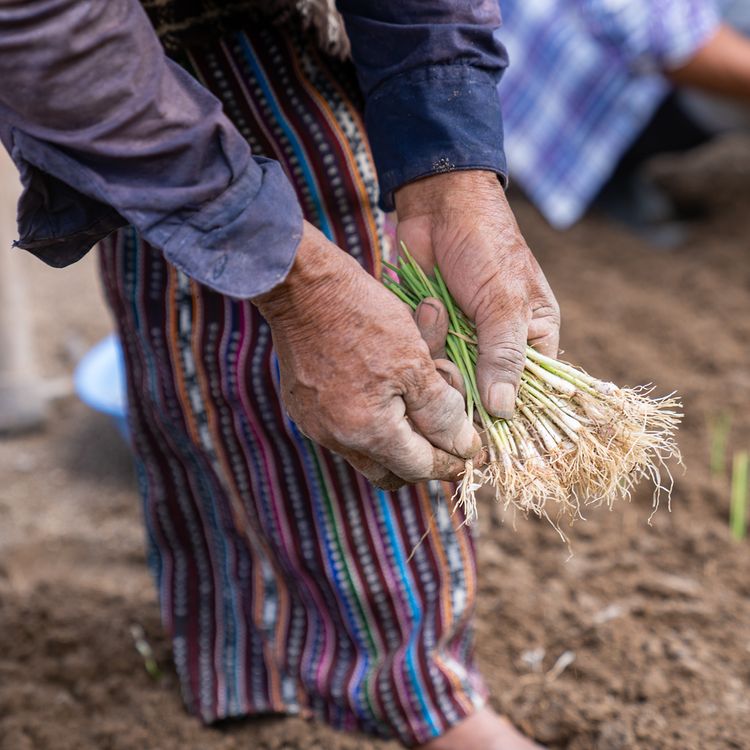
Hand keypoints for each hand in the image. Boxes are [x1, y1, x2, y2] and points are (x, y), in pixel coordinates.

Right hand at [253, 221, 480, 488]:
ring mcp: (315, 424)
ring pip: (367, 452)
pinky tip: (384, 392)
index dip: (452, 461)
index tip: (473, 452)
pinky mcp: (303, 406)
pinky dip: (370, 421)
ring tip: (416, 405)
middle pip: (391, 472)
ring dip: (396, 438)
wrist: (302, 285)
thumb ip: (441, 411)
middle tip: (444, 436)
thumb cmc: (365, 317)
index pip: (421, 467)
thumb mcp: (416, 362)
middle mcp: (337, 438)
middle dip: (421, 459)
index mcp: (369, 431)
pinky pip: (344, 430)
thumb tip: (464, 447)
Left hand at [395, 171, 559, 418]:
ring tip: (441, 318)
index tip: (488, 427)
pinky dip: (422, 341)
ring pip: (451, 380)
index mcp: (534, 340)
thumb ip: (504, 356)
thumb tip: (503, 412)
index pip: (530, 394)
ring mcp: (463, 341)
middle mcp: (498, 347)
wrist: (440, 206)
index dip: (510, 414)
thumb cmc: (487, 246)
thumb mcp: (504, 302)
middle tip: (456, 358)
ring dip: (441, 356)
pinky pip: (425, 359)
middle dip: (466, 385)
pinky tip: (427, 308)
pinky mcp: (432, 334)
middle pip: (484, 395)